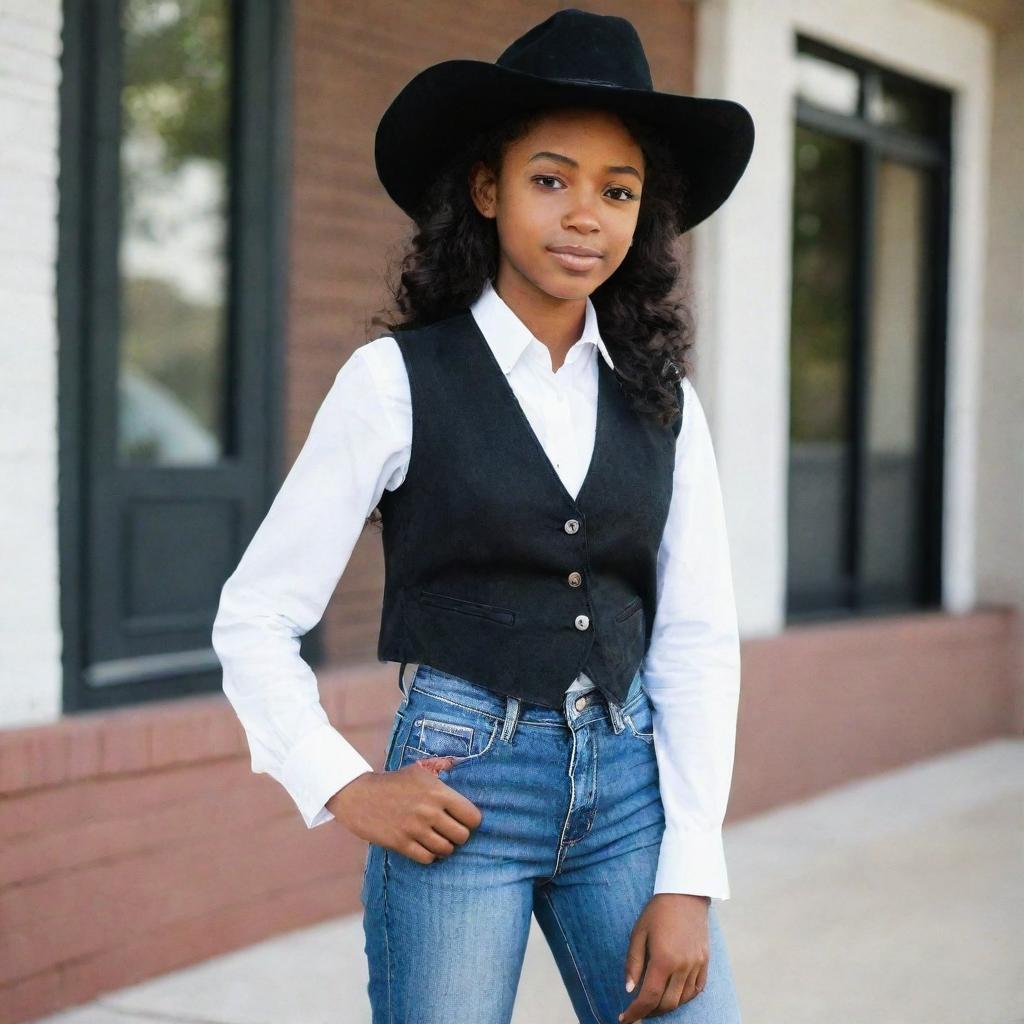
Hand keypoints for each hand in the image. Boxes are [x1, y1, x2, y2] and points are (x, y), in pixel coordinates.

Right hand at [326, 756, 482, 863]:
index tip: (463, 820)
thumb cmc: (392, 782)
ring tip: (436, 839)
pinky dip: (429, 855)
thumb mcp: (418, 770)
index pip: (472, 816)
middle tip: (449, 831)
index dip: (470, 821)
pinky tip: (424, 846)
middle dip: (458, 835)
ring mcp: (415, 829)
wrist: (359, 795)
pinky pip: (427, 858)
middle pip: (462, 836)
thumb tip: (457, 762)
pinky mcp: (401, 843)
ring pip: (446, 850)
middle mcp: (429, 811)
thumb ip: (440, 768)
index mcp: (438, 791)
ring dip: (443, 847)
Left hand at [618, 893, 710, 1020]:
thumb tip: (630, 990)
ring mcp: (696, 965)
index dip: (636, 1012)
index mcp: (663, 959)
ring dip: (667, 1006)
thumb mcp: (639, 933)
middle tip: (638, 1011)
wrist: (685, 893)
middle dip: (650, 1012)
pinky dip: (684, 997)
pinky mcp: (705, 961)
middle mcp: (682, 966)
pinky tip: (673, 994)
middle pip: (667, 1003)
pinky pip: (696, 989)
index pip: (648, 997)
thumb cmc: (657, 912)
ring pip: (682, 999)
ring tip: (653, 1002)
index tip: (625, 1019)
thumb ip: (634, 964)